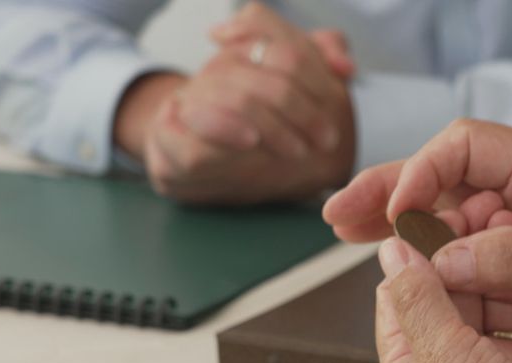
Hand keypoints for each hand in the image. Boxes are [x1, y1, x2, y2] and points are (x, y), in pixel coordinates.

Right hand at [115, 4, 354, 203]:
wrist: (195, 167)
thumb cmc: (254, 133)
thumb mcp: (296, 103)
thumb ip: (321, 68)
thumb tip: (344, 64)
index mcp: (244, 53)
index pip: (281, 47)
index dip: (314, 75)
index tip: (338, 105)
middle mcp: (213, 70)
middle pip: (259, 71)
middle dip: (298, 107)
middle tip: (326, 139)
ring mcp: (187, 100)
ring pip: (229, 94)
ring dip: (271, 124)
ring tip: (297, 150)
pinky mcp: (167, 134)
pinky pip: (192, 126)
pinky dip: (224, 129)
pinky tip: (250, 141)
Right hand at [326, 119, 511, 362]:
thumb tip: (444, 261)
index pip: (465, 147)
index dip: (422, 172)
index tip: (395, 209)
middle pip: (444, 177)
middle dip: (390, 193)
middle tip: (340, 215)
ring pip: (449, 215)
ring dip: (403, 227)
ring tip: (351, 238)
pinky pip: (466, 251)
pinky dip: (432, 258)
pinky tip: (402, 270)